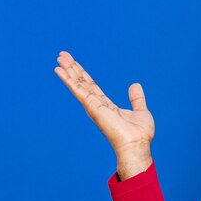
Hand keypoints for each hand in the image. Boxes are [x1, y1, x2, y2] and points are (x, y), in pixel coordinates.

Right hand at [54, 51, 153, 178]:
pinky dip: (69, 80)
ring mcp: (93, 106)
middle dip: (72, 69)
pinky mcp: (93, 107)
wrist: (137, 144)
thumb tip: (135, 85)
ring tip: (59, 57)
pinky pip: (78, 91)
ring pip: (78, 84)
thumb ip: (136, 99)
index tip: (74, 63)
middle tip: (62, 55)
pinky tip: (60, 71)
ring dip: (68, 70)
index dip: (83, 75)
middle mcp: (97, 105)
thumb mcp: (140, 111)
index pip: (92, 87)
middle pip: (82, 83)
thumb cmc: (139, 134)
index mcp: (106, 106)